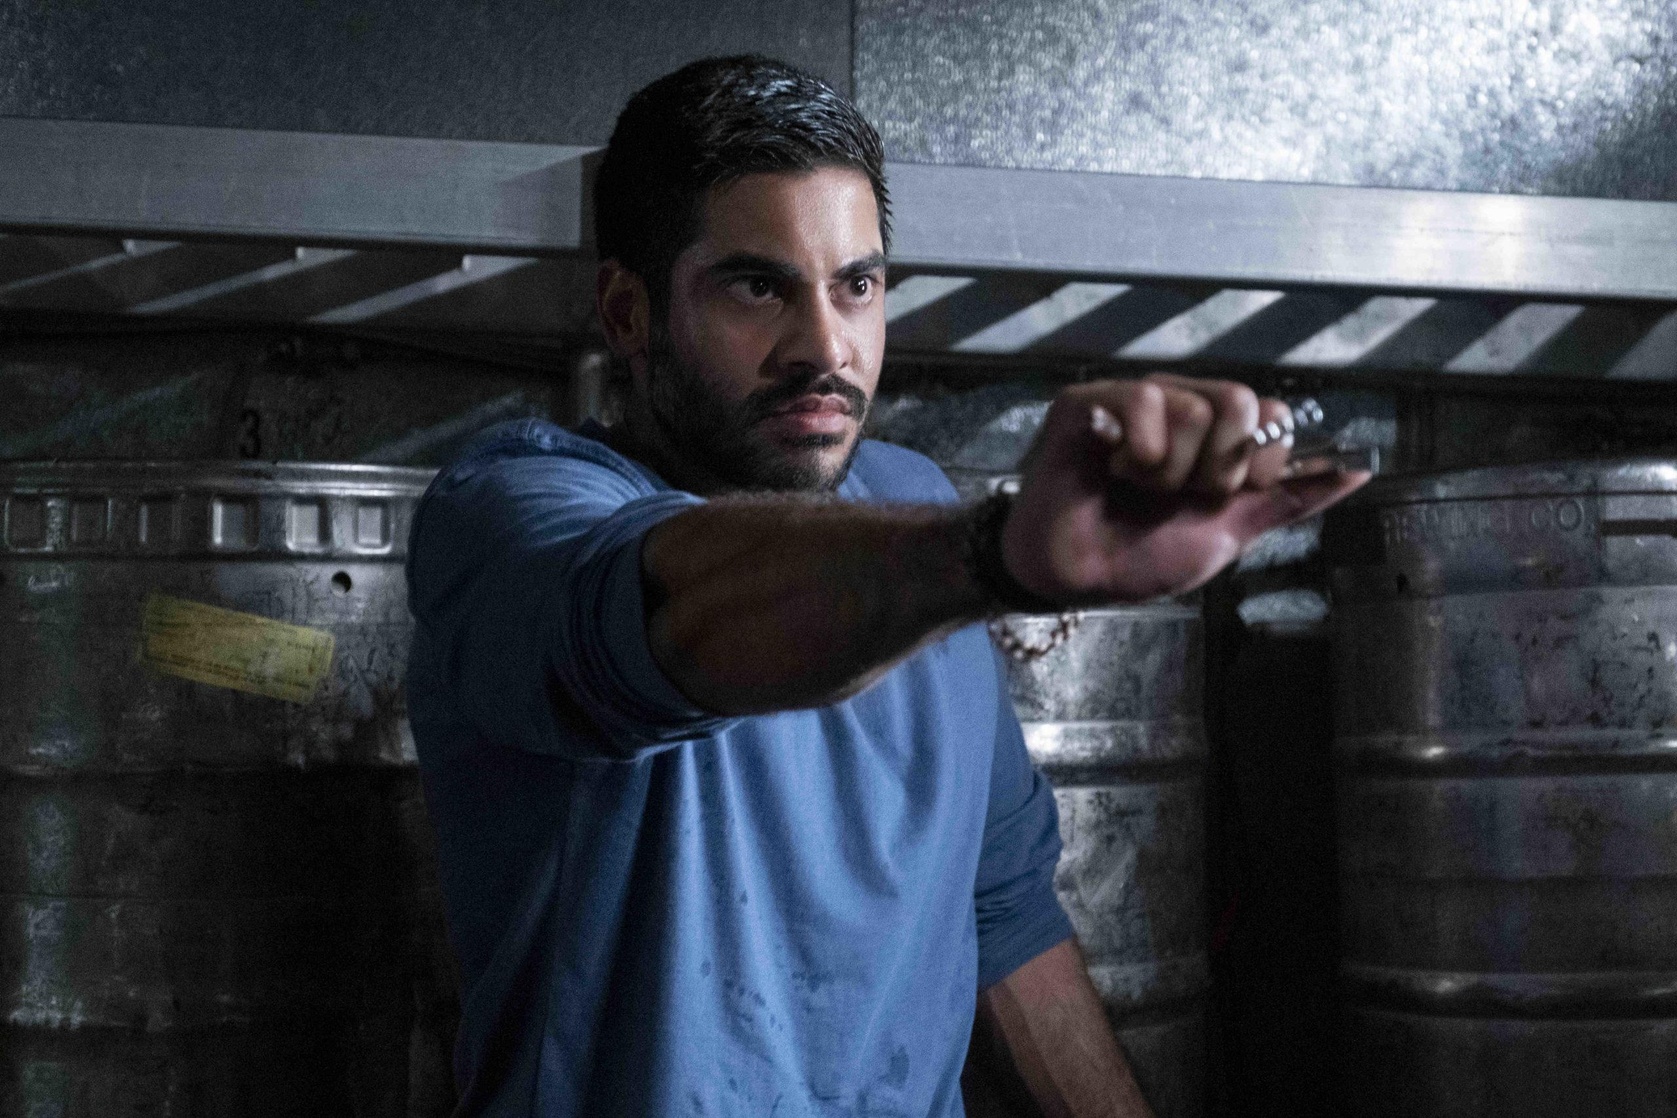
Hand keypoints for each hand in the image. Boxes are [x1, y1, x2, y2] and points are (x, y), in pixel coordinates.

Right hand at [1001, 374, 1368, 604]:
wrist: (1077, 578)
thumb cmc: (1140, 555)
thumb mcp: (1230, 533)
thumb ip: (1289, 499)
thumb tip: (1361, 471)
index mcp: (1216, 434)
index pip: (1273, 413)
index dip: (1260, 462)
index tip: (1224, 498)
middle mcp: (1180, 405)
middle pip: (1241, 402)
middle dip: (1217, 469)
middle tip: (1177, 495)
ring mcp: (1136, 400)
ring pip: (1194, 406)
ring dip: (1170, 471)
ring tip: (1135, 487)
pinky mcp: (1091, 402)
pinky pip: (1144, 401)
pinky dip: (1140, 451)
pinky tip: (1113, 469)